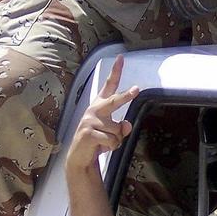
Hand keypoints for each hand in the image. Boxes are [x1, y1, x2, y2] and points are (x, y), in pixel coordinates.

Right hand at [64, 56, 138, 173]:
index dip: (115, 71)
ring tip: (104, 142)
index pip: (109, 85)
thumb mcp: (112, 133)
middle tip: (136, 89)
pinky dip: (111, 147)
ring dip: (116, 140)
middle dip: (126, 96)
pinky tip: (100, 147)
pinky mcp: (88, 133)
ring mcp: (89, 121)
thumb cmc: (97, 141)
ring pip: (117, 130)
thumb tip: (127, 124)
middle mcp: (94, 109)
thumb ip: (121, 128)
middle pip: (114, 101)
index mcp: (100, 105)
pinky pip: (112, 140)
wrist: (79, 158)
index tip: (121, 58)